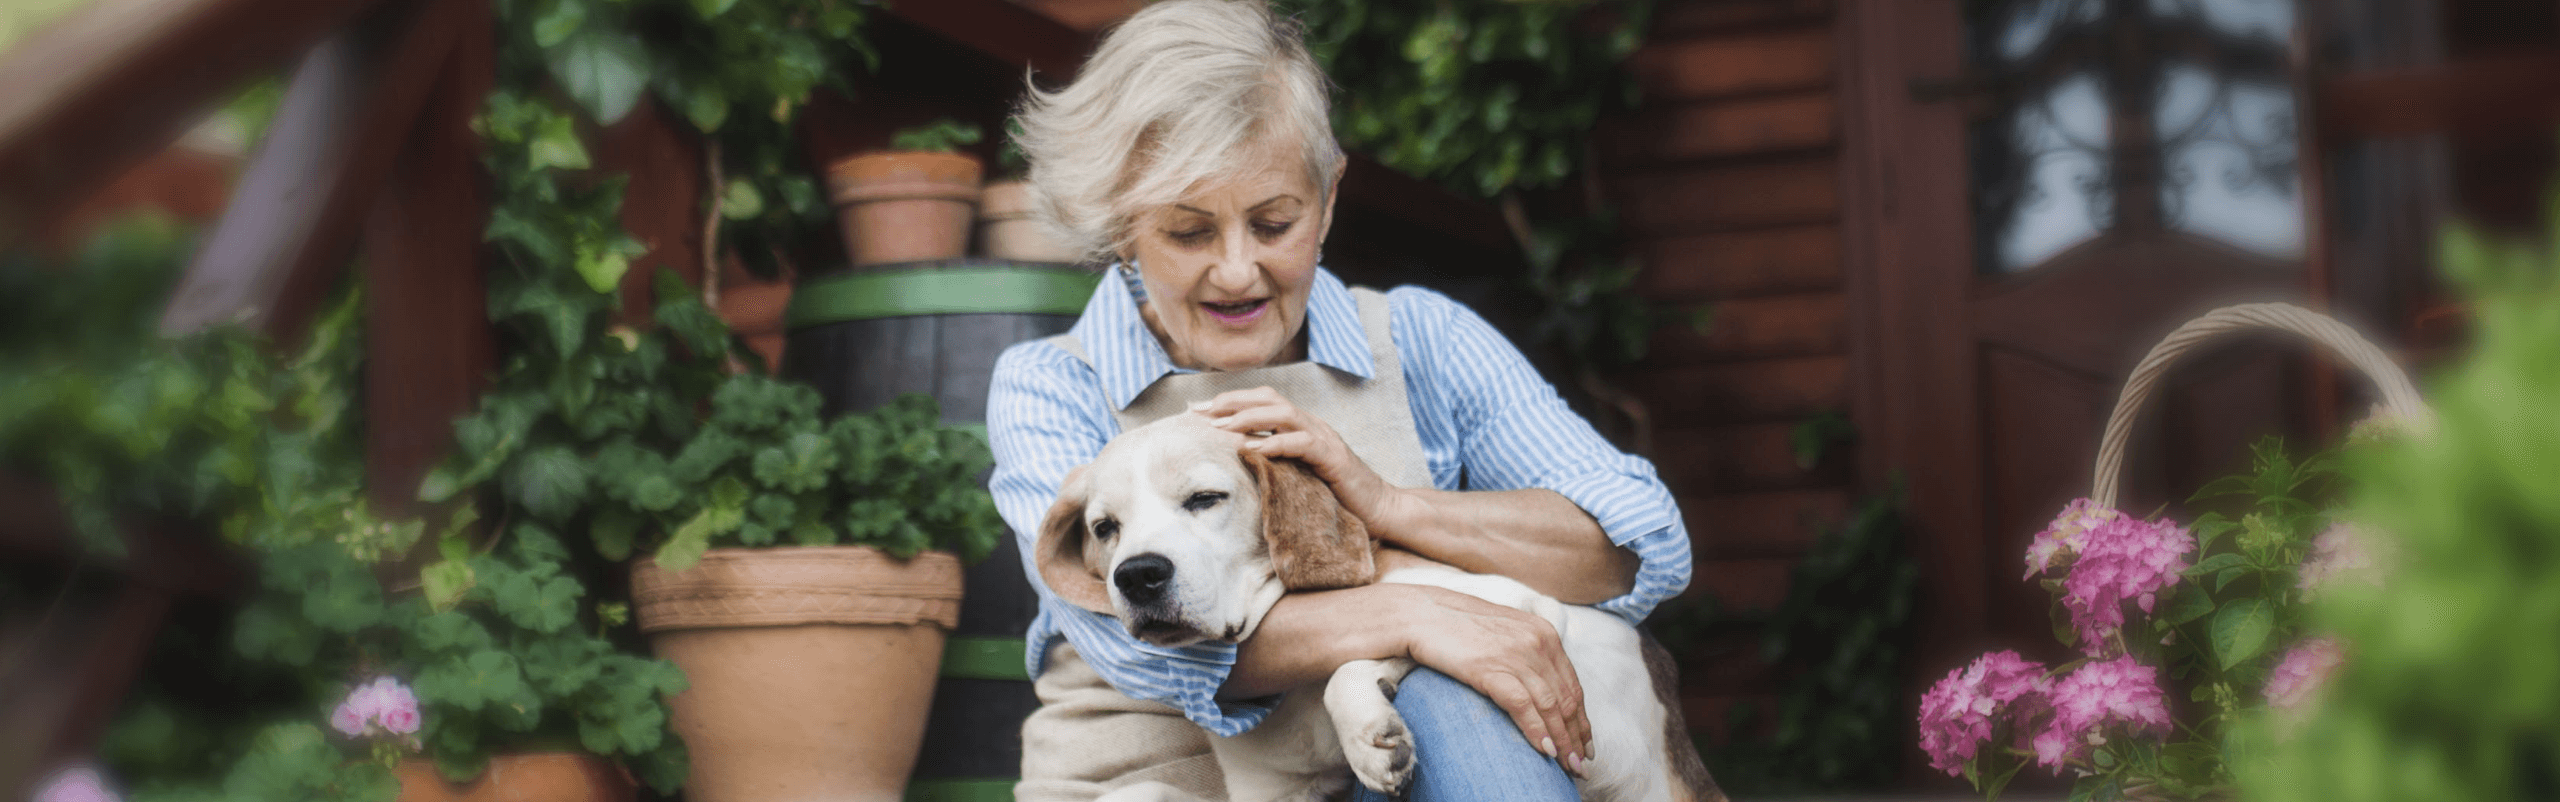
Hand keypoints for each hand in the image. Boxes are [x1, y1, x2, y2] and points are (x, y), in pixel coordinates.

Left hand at [1193, 387, 1416, 534]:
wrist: (1379, 509)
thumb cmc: (1336, 495)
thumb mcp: (1297, 474)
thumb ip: (1274, 461)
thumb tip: (1235, 458)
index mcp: (1301, 426)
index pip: (1262, 401)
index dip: (1229, 401)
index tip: (1196, 410)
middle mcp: (1311, 425)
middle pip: (1268, 398)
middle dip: (1231, 402)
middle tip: (1200, 412)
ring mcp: (1324, 438)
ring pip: (1284, 413)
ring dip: (1249, 417)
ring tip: (1220, 427)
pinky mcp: (1334, 458)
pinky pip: (1303, 442)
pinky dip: (1276, 442)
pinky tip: (1254, 448)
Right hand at [1396, 585, 1593, 774]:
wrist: (1420, 613)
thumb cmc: (1457, 626)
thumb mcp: (1505, 633)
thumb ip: (1527, 653)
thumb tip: (1540, 686)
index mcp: (1544, 633)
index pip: (1573, 685)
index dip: (1582, 720)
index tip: (1585, 743)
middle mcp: (1537, 642)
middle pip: (1566, 699)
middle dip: (1575, 737)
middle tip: (1580, 765)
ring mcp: (1516, 654)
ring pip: (1550, 707)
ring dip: (1561, 741)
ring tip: (1567, 765)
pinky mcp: (1492, 668)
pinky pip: (1523, 706)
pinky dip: (1537, 731)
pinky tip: (1544, 750)